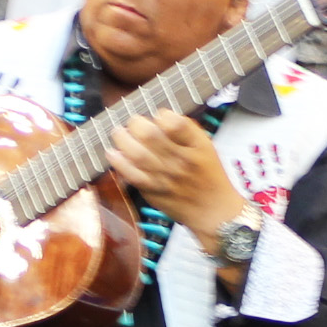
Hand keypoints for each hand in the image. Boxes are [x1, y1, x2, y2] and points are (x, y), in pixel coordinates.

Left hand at [108, 107, 246, 246]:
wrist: (213, 211)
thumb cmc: (209, 175)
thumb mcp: (207, 147)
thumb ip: (186, 130)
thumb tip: (160, 116)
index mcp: (197, 147)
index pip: (176, 124)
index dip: (162, 115)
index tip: (158, 116)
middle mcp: (181, 161)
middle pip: (151, 136)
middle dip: (136, 123)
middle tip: (134, 122)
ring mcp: (166, 178)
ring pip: (137, 154)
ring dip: (123, 140)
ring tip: (119, 133)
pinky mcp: (154, 191)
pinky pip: (132, 175)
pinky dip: (119, 163)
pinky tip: (113, 153)